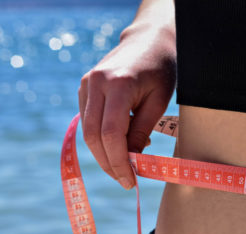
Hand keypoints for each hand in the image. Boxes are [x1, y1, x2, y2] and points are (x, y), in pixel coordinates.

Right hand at [78, 25, 175, 188]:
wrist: (149, 40)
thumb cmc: (160, 69)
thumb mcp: (158, 101)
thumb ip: (141, 130)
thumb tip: (130, 161)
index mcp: (117, 84)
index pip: (110, 134)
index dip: (118, 162)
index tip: (130, 181)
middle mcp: (96, 83)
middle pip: (93, 136)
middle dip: (109, 163)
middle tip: (126, 180)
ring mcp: (87, 84)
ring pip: (88, 131)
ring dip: (104, 154)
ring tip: (127, 165)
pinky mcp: (84, 87)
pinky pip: (89, 121)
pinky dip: (102, 138)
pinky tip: (123, 143)